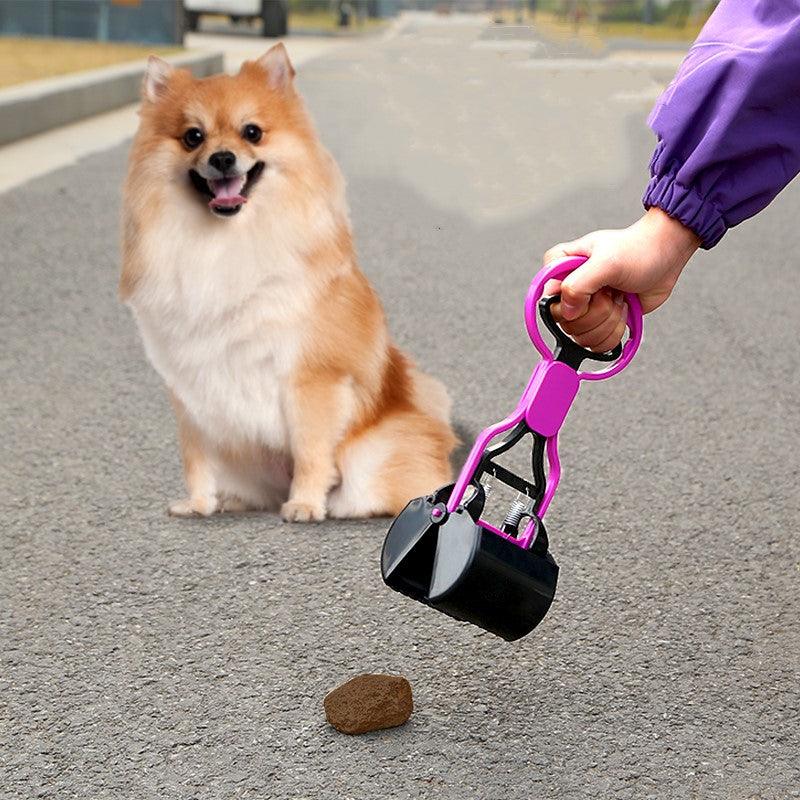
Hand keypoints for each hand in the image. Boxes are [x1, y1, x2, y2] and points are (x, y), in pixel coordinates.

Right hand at [543, 208, 700, 350]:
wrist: (665, 256)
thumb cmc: (637, 250)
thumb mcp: (606, 262)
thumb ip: (578, 285)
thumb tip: (565, 312)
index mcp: (560, 269)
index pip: (549, 303)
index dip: (572, 306)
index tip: (593, 294)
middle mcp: (567, 290)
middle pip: (568, 325)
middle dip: (598, 313)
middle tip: (612, 292)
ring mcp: (583, 308)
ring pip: (583, 337)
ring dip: (610, 322)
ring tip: (619, 298)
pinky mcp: (599, 321)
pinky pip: (597, 344)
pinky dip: (615, 332)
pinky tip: (623, 310)